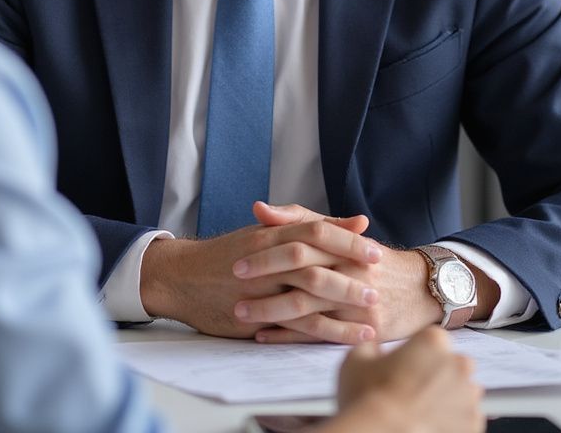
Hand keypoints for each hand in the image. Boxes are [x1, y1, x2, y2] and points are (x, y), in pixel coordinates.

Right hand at [139, 204, 379, 340]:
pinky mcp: (254, 317)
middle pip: (314, 262)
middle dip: (349, 273)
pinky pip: (293, 326)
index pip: (314, 232)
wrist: (183, 276)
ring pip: (306, 295)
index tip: (374, 249)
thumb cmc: (228, 253)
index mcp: (270, 234)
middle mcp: (265, 260)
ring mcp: (259, 289)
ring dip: (341, 305)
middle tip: (377, 283)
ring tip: (370, 312)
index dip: (345, 241)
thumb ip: (311, 228)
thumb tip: (356, 223)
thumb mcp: (265, 232)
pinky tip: (347, 337)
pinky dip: (323, 332)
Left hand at [237, 204, 440, 342]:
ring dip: (271, 311)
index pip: (303, 240)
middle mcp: (352, 270)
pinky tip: (264, 335)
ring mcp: (358, 302)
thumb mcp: (337, 233)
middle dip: (266, 279)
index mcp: (343, 243)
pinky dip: (288, 336)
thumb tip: (259, 208)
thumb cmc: (370, 258)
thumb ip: (298, 219)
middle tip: (235, 283)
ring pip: (309, 307)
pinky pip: (320, 334)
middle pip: (303, 272)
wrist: (421, 289)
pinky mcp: (363, 329)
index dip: (269, 250)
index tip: (239, 258)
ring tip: (241, 313)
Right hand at [323, 327, 484, 432]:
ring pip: (463, 394)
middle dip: (438, 375)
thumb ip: (371, 346)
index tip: (405, 366)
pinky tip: (429, 424)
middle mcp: (458, 366)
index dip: (417, 353)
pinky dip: (454, 423)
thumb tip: (374, 348)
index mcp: (433, 341)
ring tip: (421, 411)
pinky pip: (467, 420)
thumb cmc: (368, 397)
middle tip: (412, 390)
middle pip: (453, 365)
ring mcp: (469, 398)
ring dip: (449, 399)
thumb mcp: (356, 359)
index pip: (432, 339)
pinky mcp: (474, 427)